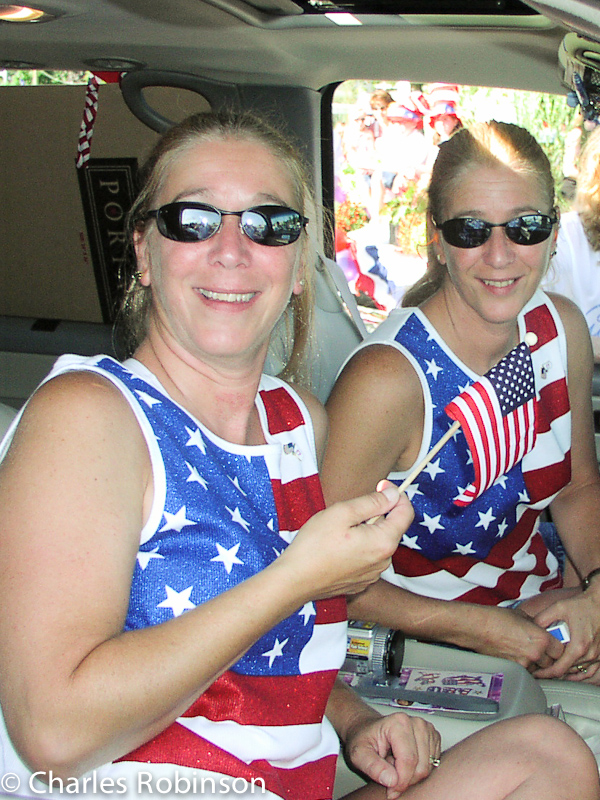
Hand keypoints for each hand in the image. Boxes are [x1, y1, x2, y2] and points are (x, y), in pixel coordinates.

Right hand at [279, 482, 412, 600]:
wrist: (294, 580)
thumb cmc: (314, 545)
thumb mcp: (342, 512)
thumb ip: (372, 502)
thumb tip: (393, 494)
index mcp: (384, 542)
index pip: (406, 513)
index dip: (395, 495)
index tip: (380, 485)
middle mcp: (384, 561)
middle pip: (391, 528)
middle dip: (376, 515)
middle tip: (348, 512)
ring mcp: (373, 574)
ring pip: (378, 542)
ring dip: (366, 532)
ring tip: (339, 532)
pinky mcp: (362, 581)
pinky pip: (368, 557)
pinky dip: (359, 548)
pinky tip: (337, 548)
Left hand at [344, 711, 440, 798]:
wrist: (367, 729)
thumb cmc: (364, 739)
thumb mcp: (358, 754)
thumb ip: (372, 767)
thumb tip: (391, 780)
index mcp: (399, 722)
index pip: (409, 761)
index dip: (400, 782)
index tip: (390, 790)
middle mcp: (416, 723)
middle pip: (421, 766)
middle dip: (406, 779)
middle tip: (389, 772)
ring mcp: (427, 729)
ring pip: (428, 768)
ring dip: (412, 774)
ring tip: (395, 764)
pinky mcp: (433, 738)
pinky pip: (433, 765)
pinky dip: (419, 769)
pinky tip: (405, 762)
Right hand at [462, 604, 563, 670]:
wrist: (478, 627)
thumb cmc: (497, 618)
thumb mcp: (523, 616)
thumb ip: (537, 626)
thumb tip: (542, 630)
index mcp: (542, 639)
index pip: (561, 651)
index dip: (558, 648)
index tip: (554, 645)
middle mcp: (536, 654)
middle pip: (552, 663)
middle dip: (548, 658)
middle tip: (542, 651)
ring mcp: (525, 664)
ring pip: (539, 669)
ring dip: (537, 664)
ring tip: (527, 653)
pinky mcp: (514, 669)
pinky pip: (526, 671)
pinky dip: (525, 666)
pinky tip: (517, 656)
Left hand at [532, 587, 599, 682]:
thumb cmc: (583, 605)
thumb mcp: (558, 608)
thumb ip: (542, 619)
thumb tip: (531, 629)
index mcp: (578, 646)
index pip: (559, 669)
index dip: (545, 673)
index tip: (537, 673)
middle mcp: (589, 654)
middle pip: (568, 672)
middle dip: (553, 672)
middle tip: (540, 669)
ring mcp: (596, 656)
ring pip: (578, 673)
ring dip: (566, 673)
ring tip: (552, 669)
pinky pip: (590, 671)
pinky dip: (579, 673)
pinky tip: (570, 671)